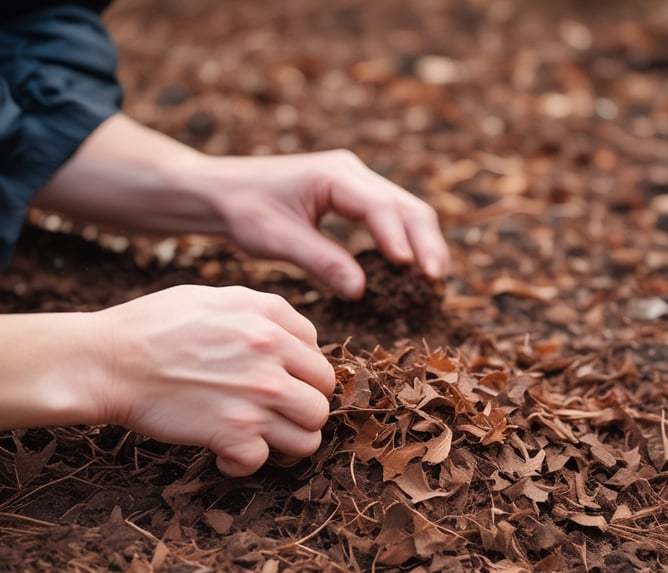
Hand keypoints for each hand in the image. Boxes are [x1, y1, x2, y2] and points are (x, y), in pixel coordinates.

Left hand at [33, 115, 449, 299]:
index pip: (380, 206)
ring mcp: (355, 184)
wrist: (219, 193)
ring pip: (405, 211)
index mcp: (335, 175)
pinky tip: (409, 270)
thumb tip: (362, 291)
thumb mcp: (277, 239)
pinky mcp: (352, 200)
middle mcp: (352, 174)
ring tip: (432, 279)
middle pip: (407, 206)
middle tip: (436, 280)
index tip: (410, 270)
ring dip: (421, 243)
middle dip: (425, 242)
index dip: (398, 238)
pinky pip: (390, 220)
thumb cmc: (242, 210)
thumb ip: (320, 261)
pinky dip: (404, 242)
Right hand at [96, 285, 335, 475]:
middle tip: (275, 415)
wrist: (108, 361)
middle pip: (322, 402)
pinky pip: (262, 462)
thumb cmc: (154, 327)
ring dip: (285, 443)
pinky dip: (242, 463)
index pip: (320, 360)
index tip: (281, 386)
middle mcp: (271, 358)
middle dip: (301, 411)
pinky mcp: (233, 434)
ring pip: (309, 438)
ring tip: (260, 437)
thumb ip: (265, 313)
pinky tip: (224, 451)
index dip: (303, 378)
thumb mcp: (216, 298)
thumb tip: (300, 339)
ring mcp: (256, 399)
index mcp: (270, 320)